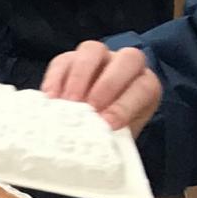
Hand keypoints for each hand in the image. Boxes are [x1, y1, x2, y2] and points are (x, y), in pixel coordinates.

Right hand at [44, 40, 163, 133]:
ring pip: (94, 50)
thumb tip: (100, 147)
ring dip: (80, 77)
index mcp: (145, 87)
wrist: (87, 132)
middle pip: (127, 59)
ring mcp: (99, 58)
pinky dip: (56, 78)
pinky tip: (50, 98)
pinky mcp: (70, 59)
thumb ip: (114, 140)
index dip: (126, 106)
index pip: (144, 88)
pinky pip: (64, 60)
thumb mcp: (117, 141)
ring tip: (67, 103)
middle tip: (89, 108)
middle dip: (108, 84)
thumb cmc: (106, 135)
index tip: (107, 125)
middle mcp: (126, 66)